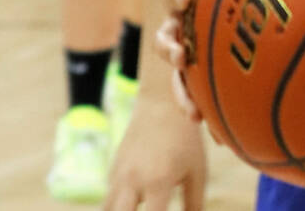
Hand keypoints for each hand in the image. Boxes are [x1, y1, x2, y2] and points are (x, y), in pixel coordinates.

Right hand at [104, 94, 207, 210]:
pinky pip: (107, 202)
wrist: (160, 105)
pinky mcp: (111, 173)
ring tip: (139, 208)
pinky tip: (128, 208)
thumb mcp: (197, 171)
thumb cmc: (185, 139)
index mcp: (157, 182)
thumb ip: (195, 203)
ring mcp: (117, 178)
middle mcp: (131, 182)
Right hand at [155, 0, 243, 120]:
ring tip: (192, 112)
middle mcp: (187, 20)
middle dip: (172, 49)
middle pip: (170, 37)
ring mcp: (195, 46)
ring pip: (181, 73)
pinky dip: (207, 110)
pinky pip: (203, 92)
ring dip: (183, 92)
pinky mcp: (207, 69)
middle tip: (180, 54)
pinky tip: (218, 133)